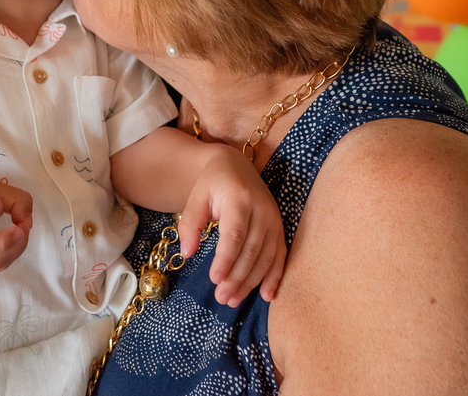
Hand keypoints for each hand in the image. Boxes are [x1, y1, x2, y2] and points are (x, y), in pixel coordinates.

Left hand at [178, 145, 286, 307]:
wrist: (235, 167)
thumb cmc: (212, 184)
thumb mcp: (195, 197)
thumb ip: (190, 224)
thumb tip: (187, 253)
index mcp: (239, 199)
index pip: (234, 234)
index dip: (226, 258)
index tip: (214, 279)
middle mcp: (261, 209)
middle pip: (251, 249)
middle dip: (237, 277)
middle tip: (221, 298)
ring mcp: (274, 219)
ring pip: (266, 256)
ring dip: (251, 282)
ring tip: (233, 300)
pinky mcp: (279, 228)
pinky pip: (280, 255)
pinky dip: (275, 277)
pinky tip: (266, 296)